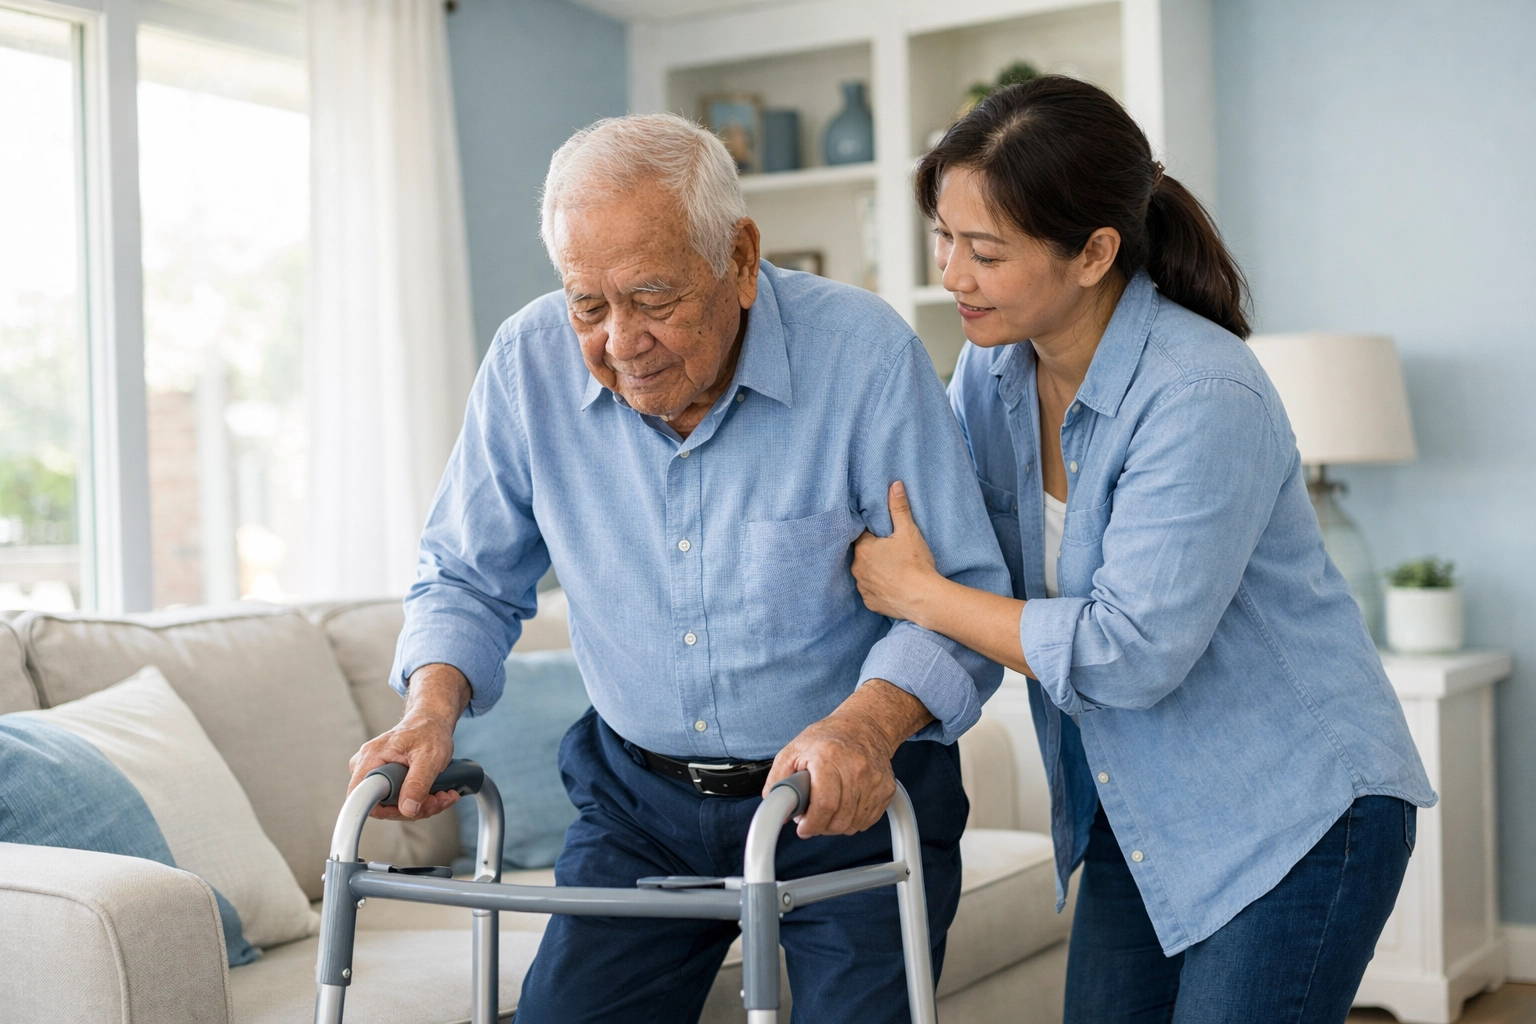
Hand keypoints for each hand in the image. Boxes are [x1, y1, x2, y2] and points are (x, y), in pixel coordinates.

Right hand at [346, 663, 469, 819]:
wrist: (432, 720)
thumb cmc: (429, 731)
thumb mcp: (429, 756)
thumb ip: (417, 783)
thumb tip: (407, 809)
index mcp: (371, 758)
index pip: (361, 797)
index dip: (384, 810)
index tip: (409, 811)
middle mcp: (367, 766)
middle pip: (382, 805)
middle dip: (415, 807)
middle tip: (439, 799)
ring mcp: (376, 772)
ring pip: (394, 804)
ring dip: (422, 805)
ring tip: (444, 795)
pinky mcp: (386, 777)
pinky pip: (399, 798)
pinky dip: (421, 799)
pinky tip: (439, 794)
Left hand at [764, 679, 932, 838]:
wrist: (864, 726)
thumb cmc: (827, 739)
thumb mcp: (793, 750)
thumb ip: (779, 778)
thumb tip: (773, 806)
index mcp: (829, 757)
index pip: (825, 804)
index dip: (812, 824)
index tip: (804, 828)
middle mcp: (856, 767)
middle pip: (840, 819)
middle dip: (822, 827)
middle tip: (813, 819)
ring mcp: (874, 779)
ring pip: (854, 824)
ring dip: (837, 825)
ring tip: (828, 809)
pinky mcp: (886, 789)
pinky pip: (867, 820)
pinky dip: (854, 820)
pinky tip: (845, 806)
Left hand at [852, 480, 941, 624]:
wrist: (924, 599)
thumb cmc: (915, 564)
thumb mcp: (908, 531)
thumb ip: (899, 507)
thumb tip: (894, 485)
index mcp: (863, 548)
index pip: (861, 534)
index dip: (872, 533)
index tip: (883, 533)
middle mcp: (857, 568)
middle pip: (862, 554)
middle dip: (873, 551)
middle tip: (890, 550)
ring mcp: (863, 587)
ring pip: (864, 573)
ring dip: (874, 570)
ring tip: (892, 568)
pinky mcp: (870, 602)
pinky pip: (870, 591)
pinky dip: (878, 587)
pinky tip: (891, 585)